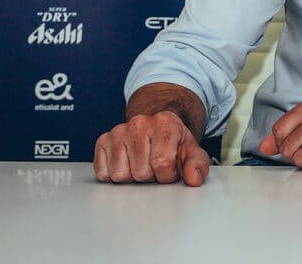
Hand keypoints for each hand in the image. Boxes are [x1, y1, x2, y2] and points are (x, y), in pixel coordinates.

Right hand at [93, 111, 209, 185]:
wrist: (158, 127)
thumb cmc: (174, 142)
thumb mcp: (192, 151)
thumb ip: (198, 165)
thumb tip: (194, 179)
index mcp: (165, 122)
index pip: (162, 163)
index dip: (168, 174)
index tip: (171, 167)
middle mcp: (139, 123)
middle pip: (141, 173)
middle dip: (151, 176)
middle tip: (155, 165)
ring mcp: (118, 131)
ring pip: (120, 175)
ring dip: (132, 177)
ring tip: (142, 163)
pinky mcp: (102, 141)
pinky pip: (103, 174)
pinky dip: (114, 175)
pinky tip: (127, 163)